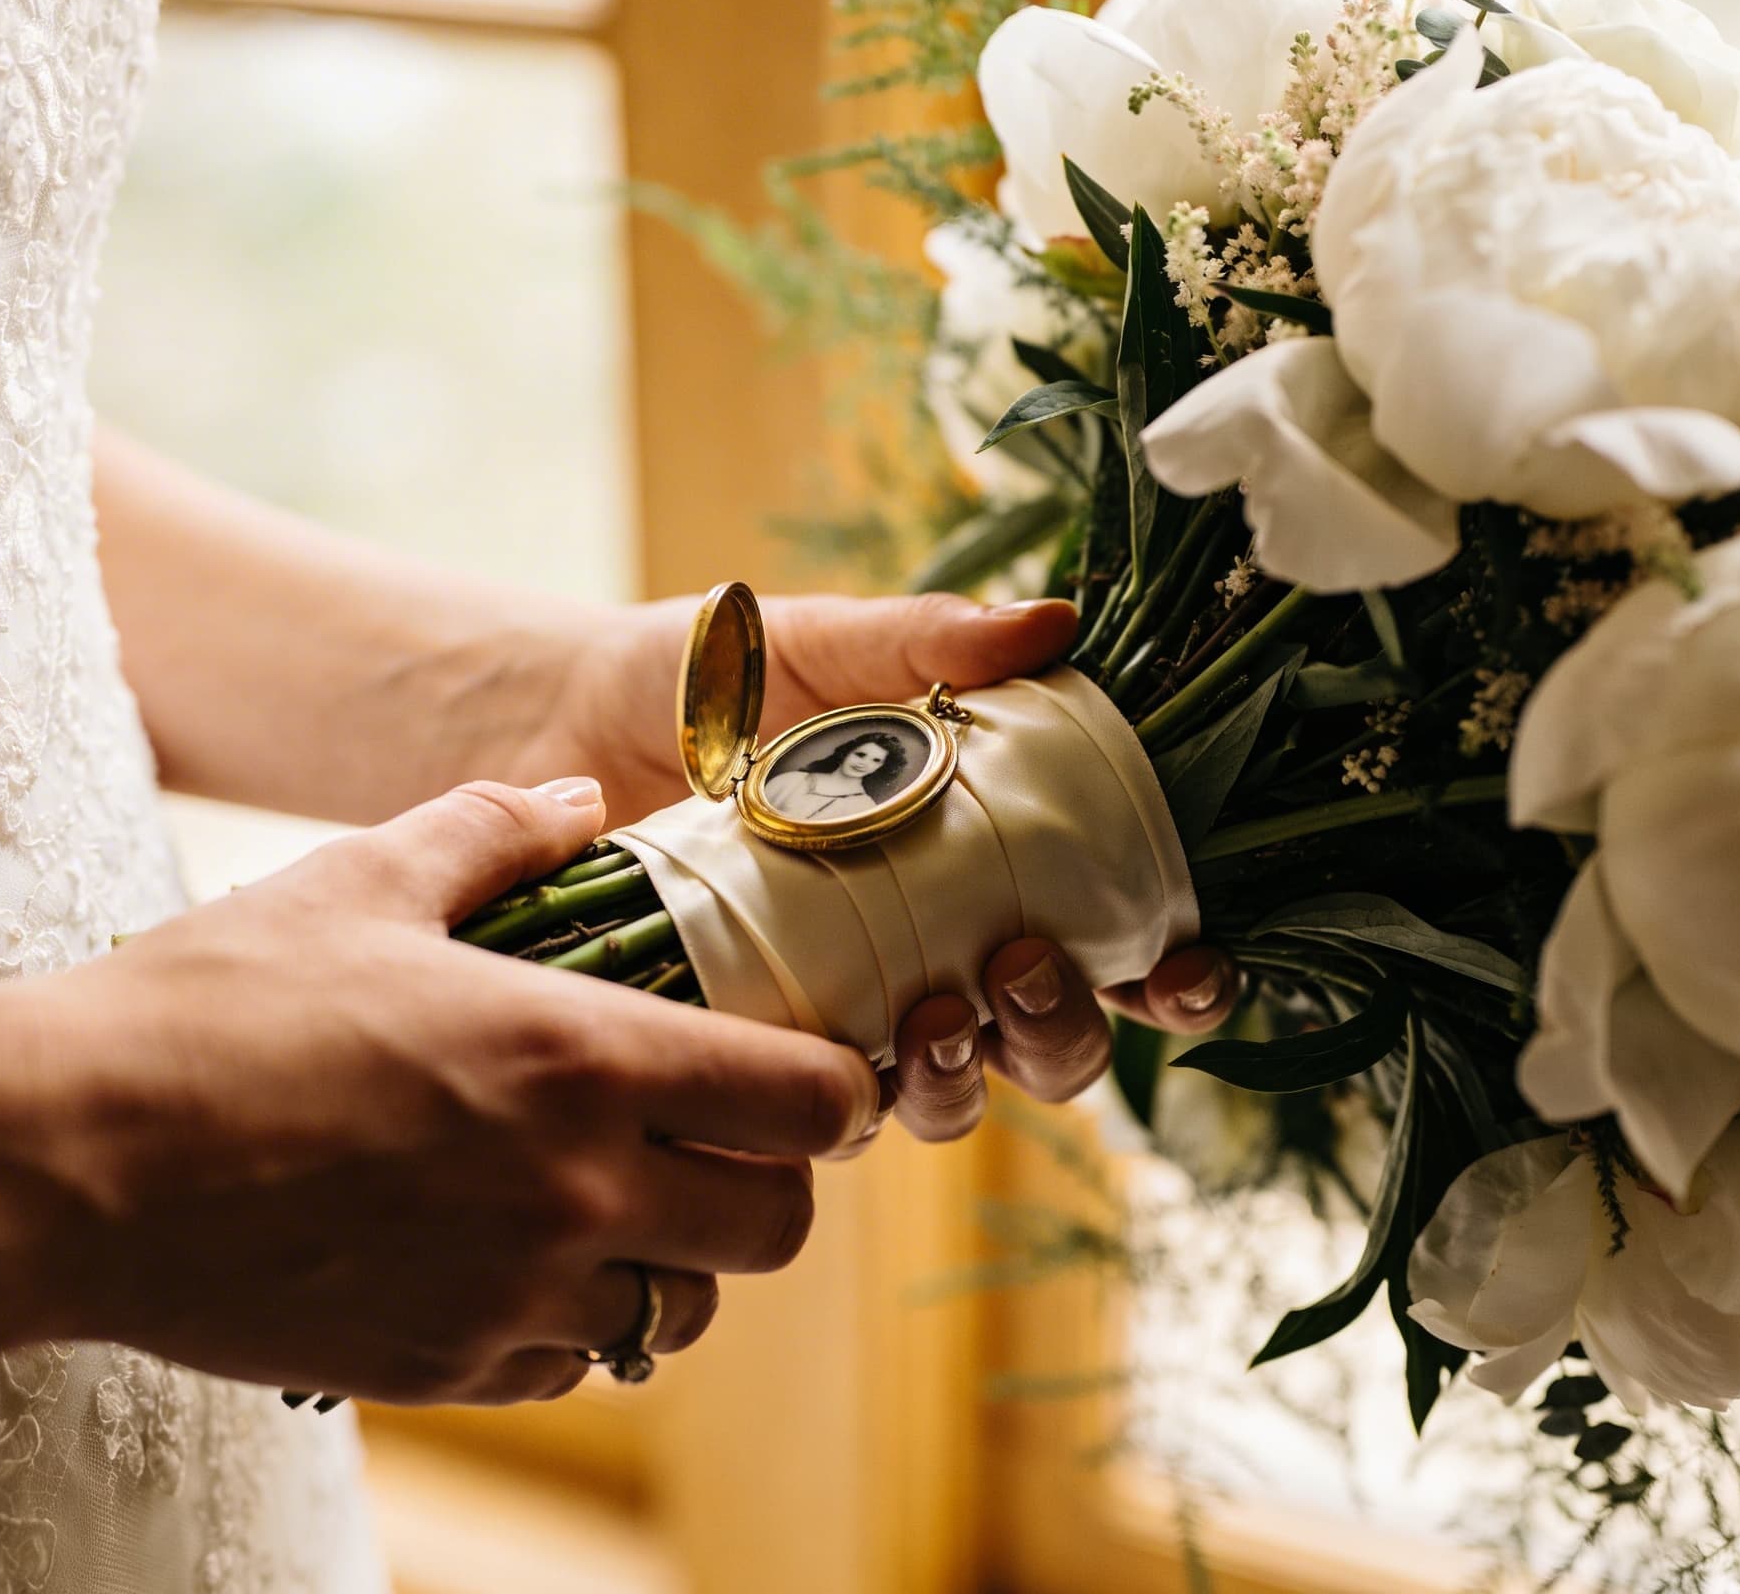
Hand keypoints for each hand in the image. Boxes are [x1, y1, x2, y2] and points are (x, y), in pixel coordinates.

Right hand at [27, 777, 879, 1404]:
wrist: (70, 1162)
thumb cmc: (213, 1005)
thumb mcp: (360, 882)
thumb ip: (494, 832)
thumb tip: (578, 798)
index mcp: (579, 1055)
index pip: (804, 1102)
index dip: (831, 1090)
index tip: (806, 1075)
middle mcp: (573, 1189)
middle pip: (774, 1230)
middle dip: (770, 1187)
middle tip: (717, 1145)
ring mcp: (511, 1293)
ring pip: (679, 1313)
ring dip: (667, 1261)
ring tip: (604, 1205)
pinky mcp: (441, 1365)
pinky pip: (567, 1364)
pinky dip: (566, 1322)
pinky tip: (504, 1260)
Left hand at [557, 588, 1238, 1149]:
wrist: (550, 723)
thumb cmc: (703, 679)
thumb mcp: (820, 646)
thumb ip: (928, 643)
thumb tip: (1056, 625)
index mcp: (990, 855)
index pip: (1123, 931)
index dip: (1178, 971)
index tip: (1189, 962)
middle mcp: (939, 947)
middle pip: (1057, 1039)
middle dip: (1067, 1029)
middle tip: (1020, 967)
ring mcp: (853, 1010)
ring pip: (960, 1097)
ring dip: (970, 1078)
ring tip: (927, 1014)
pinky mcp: (759, 1050)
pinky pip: (829, 1113)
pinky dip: (851, 1101)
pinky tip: (834, 1058)